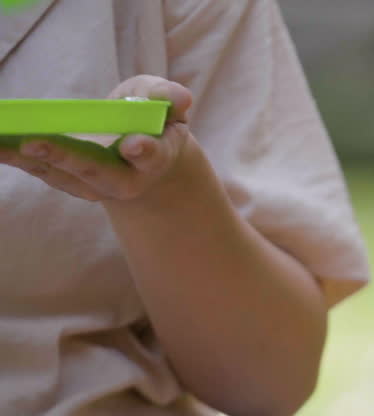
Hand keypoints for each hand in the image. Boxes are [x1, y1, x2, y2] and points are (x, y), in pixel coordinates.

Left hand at [0, 75, 194, 202]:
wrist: (140, 154)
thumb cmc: (152, 122)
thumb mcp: (163, 102)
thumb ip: (167, 97)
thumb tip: (179, 99)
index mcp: (155, 159)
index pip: (152, 156)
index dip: (144, 150)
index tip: (133, 144)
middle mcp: (125, 179)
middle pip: (95, 171)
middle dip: (66, 158)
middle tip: (36, 143)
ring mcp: (93, 184)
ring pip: (61, 174)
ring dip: (28, 159)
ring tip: (0, 143)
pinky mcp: (67, 179)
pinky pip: (41, 170)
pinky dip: (16, 157)